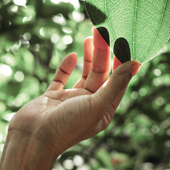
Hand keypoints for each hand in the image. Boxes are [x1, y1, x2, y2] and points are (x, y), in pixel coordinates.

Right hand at [8, 28, 139, 159]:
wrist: (33, 138)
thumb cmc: (67, 126)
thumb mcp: (97, 105)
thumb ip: (116, 84)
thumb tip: (136, 64)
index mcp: (103, 110)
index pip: (118, 82)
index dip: (121, 62)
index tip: (123, 42)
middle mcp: (89, 104)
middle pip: (100, 74)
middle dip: (102, 53)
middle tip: (101, 31)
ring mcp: (70, 99)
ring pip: (84, 73)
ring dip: (88, 56)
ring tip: (90, 37)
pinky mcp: (52, 96)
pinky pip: (61, 78)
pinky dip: (66, 67)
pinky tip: (71, 55)